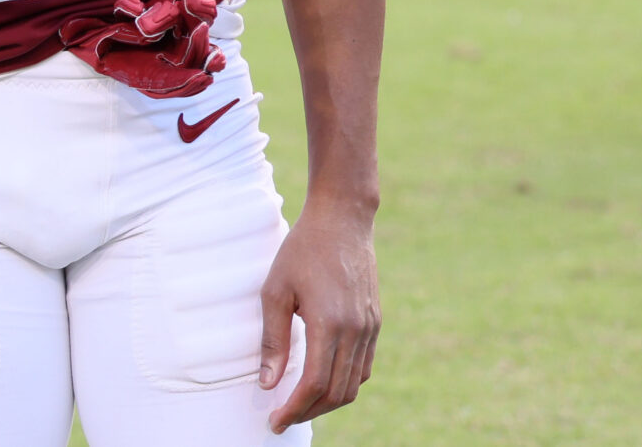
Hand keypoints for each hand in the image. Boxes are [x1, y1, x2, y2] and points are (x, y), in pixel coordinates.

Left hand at [261, 200, 378, 431]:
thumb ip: (273, 340)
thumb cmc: (301, 251)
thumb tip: (266, 383)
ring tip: (298, 404)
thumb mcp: (275, 290)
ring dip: (326, 401)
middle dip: (308, 411)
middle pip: (336, 392)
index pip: (314, 384)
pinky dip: (343, 383)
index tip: (274, 420)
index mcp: (330, 325)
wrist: (342, 222)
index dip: (293, 408)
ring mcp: (370, 329)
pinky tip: (320, 381)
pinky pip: (363, 367)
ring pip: (353, 384)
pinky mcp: (374, 323)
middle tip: (281, 416)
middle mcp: (356, 332)